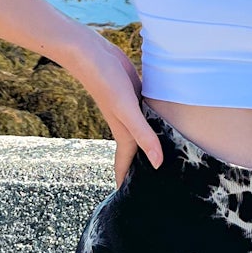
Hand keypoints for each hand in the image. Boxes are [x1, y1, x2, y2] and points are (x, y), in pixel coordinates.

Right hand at [64, 29, 164, 183]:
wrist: (89, 52)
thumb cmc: (105, 81)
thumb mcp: (126, 109)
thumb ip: (142, 135)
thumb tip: (157, 164)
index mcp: (124, 132)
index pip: (125, 163)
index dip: (127, 181)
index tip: (128, 200)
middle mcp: (126, 122)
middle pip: (135, 150)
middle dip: (139, 167)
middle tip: (151, 183)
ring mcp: (130, 107)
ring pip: (141, 131)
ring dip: (146, 143)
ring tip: (158, 156)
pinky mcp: (133, 91)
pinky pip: (145, 112)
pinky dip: (152, 120)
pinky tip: (162, 118)